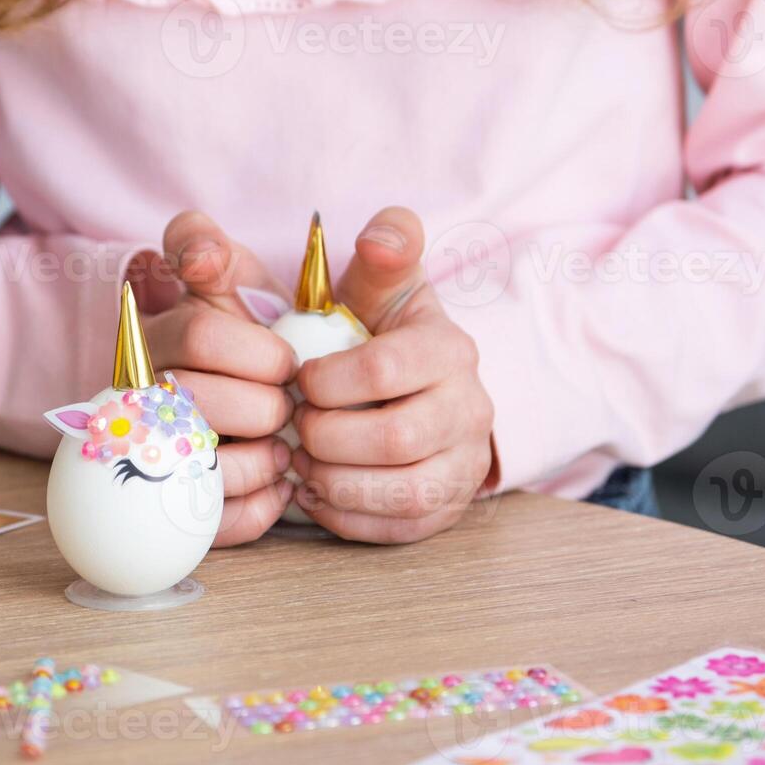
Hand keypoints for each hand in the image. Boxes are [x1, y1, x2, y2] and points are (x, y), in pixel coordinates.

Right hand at [138, 211, 297, 546]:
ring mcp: (148, 446)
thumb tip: (199, 254)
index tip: (287, 360)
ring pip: (197, 464)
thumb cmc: (253, 329)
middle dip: (265, 406)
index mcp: (161, 331)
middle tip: (292, 405)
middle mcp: (142, 386)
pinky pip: (210, 518)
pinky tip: (279, 485)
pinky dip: (257, 506)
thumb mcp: (233, 275)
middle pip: (200, 400)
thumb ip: (206, 245)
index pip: (199, 334)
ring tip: (285, 448)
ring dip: (258, 459)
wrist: (263, 393)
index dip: (256, 353)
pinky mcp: (168, 502)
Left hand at [289, 207, 493, 542]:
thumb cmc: (382, 332)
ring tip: (301, 462)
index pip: (386, 369)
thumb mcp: (384, 284)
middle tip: (294, 426)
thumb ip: (386, 248)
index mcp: (450, 349)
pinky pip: (402, 527)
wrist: (417, 387)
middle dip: (326, 436)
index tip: (298, 378)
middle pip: (395, 438)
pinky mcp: (448, 507)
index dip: (327, 381)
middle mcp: (471, 409)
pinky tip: (318, 491)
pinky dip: (349, 516)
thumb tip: (380, 237)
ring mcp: (464, 463)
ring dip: (336, 481)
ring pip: (403, 492)